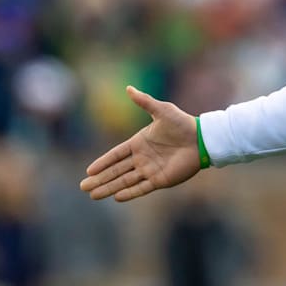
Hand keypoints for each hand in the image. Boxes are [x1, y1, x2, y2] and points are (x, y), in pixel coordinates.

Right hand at [80, 86, 200, 201]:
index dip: (102, 162)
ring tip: (93, 195)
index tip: (89, 171)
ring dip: (109, 188)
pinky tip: (116, 197)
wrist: (201, 139)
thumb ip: (144, 101)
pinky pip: (141, 188)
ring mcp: (150, 170)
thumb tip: (128, 88)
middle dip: (100, 179)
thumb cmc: (182, 123)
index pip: (115, 155)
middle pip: (116, 171)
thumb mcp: (161, 110)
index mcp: (139, 143)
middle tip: (83, 187)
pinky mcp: (160, 180)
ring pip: (125, 181)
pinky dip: (129, 193)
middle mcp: (142, 158)